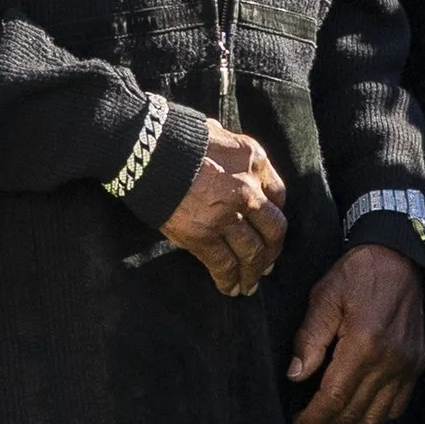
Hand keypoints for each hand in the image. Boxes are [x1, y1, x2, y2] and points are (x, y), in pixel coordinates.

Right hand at [159, 122, 288, 296]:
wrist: (145, 149)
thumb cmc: (178, 137)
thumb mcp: (221, 135)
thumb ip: (236, 158)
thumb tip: (238, 170)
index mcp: (255, 161)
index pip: (279, 196)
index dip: (275, 217)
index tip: (270, 231)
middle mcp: (248, 190)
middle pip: (274, 229)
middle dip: (272, 251)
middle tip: (268, 265)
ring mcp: (226, 215)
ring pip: (252, 253)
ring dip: (253, 273)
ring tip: (250, 285)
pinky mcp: (202, 235)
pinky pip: (223, 264)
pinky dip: (228, 280)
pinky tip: (229, 289)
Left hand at [289, 244, 424, 423]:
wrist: (399, 257)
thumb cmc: (358, 274)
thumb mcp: (324, 297)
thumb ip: (309, 339)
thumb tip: (296, 376)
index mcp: (364, 343)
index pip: (334, 399)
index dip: (313, 418)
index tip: (298, 423)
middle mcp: (390, 360)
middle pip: (355, 413)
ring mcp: (407, 365)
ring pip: (377, 417)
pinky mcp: (417, 364)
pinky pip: (397, 406)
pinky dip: (376, 418)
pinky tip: (358, 415)